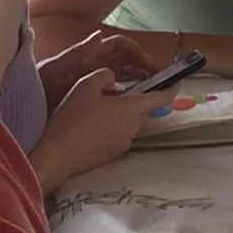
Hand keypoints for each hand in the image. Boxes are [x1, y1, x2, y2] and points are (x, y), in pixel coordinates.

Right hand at [29, 69, 171, 192]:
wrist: (57, 156)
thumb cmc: (72, 118)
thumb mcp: (86, 85)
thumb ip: (106, 76)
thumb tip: (114, 83)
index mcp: (132, 108)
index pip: (162, 97)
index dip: (171, 87)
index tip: (175, 81)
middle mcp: (133, 127)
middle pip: (142, 108)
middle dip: (132, 99)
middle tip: (110, 92)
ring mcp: (124, 143)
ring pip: (129, 122)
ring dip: (120, 113)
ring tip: (95, 109)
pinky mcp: (113, 154)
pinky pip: (119, 134)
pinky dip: (111, 126)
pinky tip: (90, 125)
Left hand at [37, 27, 162, 110]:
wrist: (21, 111)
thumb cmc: (37, 86)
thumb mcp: (54, 67)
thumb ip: (77, 52)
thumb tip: (99, 36)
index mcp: (89, 57)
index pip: (122, 47)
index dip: (138, 54)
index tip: (151, 68)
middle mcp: (94, 67)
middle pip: (128, 62)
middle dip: (144, 69)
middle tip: (159, 84)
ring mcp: (93, 83)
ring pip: (124, 78)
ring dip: (138, 83)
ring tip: (150, 95)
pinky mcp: (91, 98)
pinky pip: (113, 95)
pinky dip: (125, 98)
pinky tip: (130, 108)